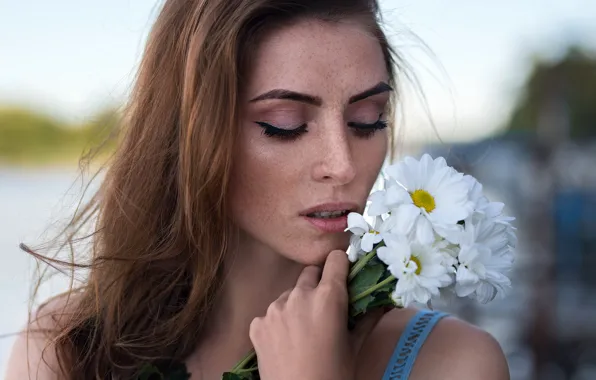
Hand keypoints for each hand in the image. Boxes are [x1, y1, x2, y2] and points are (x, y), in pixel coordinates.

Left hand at [249, 250, 384, 379]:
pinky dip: (279, 322)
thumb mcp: (355, 347)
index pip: (335, 259)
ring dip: (298, 303)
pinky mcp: (257, 324)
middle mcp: (299, 295)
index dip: (341, 265)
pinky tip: (286, 343)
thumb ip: (368, 318)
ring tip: (304, 330)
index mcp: (328, 297)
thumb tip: (384, 302)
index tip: (343, 275)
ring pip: (290, 293)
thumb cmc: (334, 375)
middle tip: (325, 308)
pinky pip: (271, 313)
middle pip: (310, 273)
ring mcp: (274, 309)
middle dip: (319, 284)